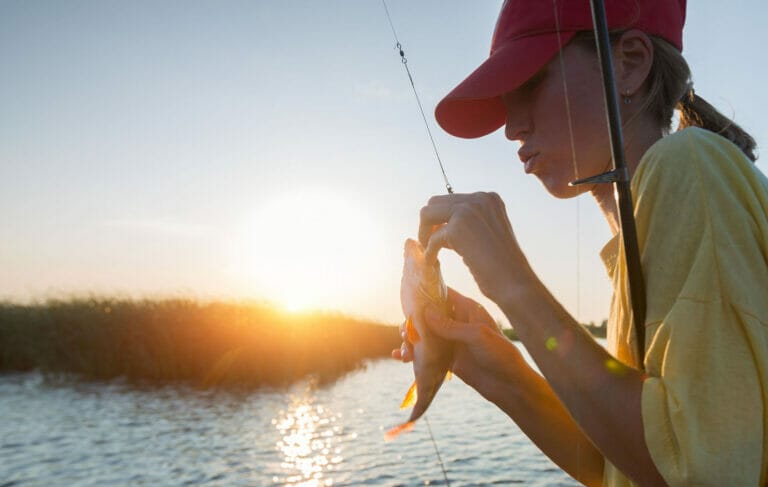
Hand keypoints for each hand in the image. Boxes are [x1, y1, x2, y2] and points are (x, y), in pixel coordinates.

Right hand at [392, 288, 522, 396]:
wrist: (510, 386)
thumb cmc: (500, 355)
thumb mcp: (477, 336)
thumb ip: (451, 325)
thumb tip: (426, 312)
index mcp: (468, 310)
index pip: (443, 294)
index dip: (426, 294)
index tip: (408, 297)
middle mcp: (458, 322)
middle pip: (429, 315)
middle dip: (413, 322)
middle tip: (405, 333)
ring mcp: (452, 340)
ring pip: (425, 334)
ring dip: (411, 340)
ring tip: (405, 352)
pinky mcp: (448, 357)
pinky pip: (427, 352)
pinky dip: (413, 354)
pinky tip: (401, 358)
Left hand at [418, 192, 532, 305]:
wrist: (515, 283)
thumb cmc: (502, 265)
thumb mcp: (487, 233)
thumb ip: (469, 223)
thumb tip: (438, 224)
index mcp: (488, 198)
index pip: (451, 200)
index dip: (442, 220)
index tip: (442, 238)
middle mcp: (479, 198)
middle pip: (436, 203)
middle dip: (429, 223)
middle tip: (430, 244)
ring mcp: (467, 211)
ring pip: (427, 214)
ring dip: (425, 233)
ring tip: (429, 251)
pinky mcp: (457, 228)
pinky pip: (432, 238)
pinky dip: (430, 251)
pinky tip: (431, 262)